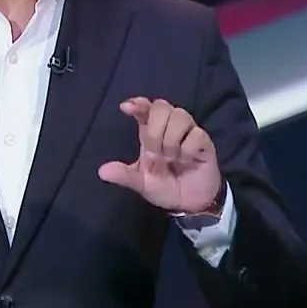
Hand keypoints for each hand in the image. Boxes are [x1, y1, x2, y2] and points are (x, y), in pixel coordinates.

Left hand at [98, 97, 222, 213]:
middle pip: (161, 107)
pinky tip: (185, 161)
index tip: (126, 108)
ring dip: (170, 140)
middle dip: (154, 130)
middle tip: (154, 154)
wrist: (191, 204)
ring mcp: (188, 133)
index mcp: (151, 132)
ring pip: (180, 115)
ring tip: (170, 159)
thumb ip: (124, 175)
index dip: (138, 103)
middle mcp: (170, 128)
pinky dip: (187, 149)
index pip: (145, 108)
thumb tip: (102, 172)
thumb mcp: (141, 183)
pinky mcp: (204, 143)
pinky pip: (196, 134)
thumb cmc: (165, 187)